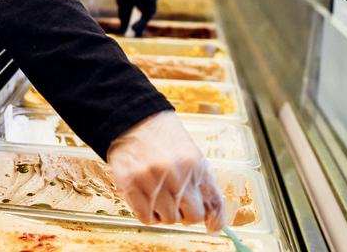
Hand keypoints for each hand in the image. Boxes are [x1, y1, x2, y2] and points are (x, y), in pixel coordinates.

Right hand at [108, 111, 224, 231]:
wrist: (132, 118)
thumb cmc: (161, 136)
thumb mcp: (190, 153)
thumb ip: (200, 181)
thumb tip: (211, 215)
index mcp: (195, 165)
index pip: (213, 203)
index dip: (215, 220)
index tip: (212, 227)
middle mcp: (176, 174)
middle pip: (193, 217)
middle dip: (185, 213)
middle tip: (176, 202)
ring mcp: (153, 180)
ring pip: (168, 219)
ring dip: (163, 212)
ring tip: (156, 194)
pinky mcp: (131, 184)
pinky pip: (146, 217)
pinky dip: (146, 213)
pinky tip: (145, 198)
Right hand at [114, 0, 162, 35]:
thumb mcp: (123, 3)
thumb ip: (124, 17)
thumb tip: (122, 31)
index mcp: (139, 1)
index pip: (141, 16)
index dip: (139, 25)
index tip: (134, 34)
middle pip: (147, 14)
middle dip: (141, 23)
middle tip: (134, 29)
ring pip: (150, 7)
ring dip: (141, 4)